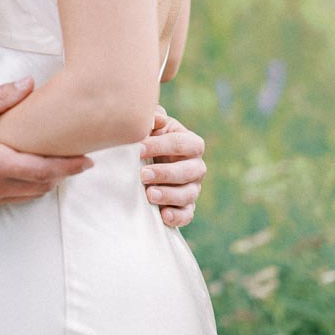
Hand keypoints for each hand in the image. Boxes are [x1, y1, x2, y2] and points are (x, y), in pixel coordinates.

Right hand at [0, 78, 93, 206]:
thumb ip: (2, 98)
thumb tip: (29, 84)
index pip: (41, 170)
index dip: (68, 167)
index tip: (87, 161)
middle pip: (40, 186)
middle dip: (62, 174)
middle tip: (79, 160)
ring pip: (28, 195)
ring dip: (46, 182)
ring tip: (59, 166)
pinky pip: (13, 199)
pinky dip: (28, 188)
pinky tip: (31, 174)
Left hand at [139, 106, 206, 227]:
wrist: (149, 163)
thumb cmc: (151, 141)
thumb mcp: (154, 127)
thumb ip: (155, 119)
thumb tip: (155, 117)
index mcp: (192, 143)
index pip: (180, 144)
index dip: (159, 146)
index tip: (138, 149)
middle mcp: (197, 167)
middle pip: (188, 171)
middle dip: (165, 173)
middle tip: (143, 175)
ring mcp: (193, 188)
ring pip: (188, 194)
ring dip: (169, 195)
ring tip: (150, 194)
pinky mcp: (186, 207)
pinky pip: (187, 214)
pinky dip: (177, 216)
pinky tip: (163, 215)